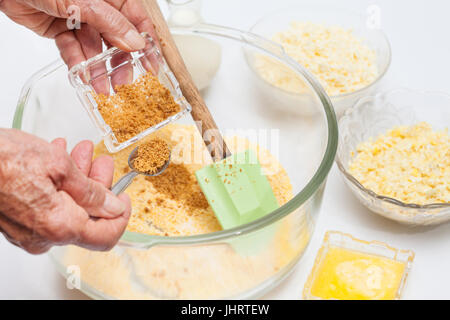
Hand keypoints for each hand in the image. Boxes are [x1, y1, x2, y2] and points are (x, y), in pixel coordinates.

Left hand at [0, 0, 156, 68]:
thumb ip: (111, 22)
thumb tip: (136, 42)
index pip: (137, 20)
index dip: (146, 45)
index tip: (152, 67)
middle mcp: (98, 7)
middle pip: (117, 39)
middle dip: (120, 63)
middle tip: (123, 83)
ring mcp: (79, 19)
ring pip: (94, 49)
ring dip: (97, 69)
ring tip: (101, 88)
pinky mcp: (61, 29)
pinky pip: (73, 50)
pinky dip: (76, 64)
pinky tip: (81, 77)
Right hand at [0, 129, 130, 253]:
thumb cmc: (2, 159)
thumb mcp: (59, 166)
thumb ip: (92, 191)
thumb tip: (113, 206)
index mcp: (60, 226)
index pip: (107, 235)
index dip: (122, 215)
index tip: (125, 195)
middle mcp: (44, 237)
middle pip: (88, 218)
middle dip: (99, 186)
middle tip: (101, 161)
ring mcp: (29, 232)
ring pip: (69, 209)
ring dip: (80, 180)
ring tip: (81, 152)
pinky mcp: (18, 223)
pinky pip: (50, 208)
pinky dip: (61, 185)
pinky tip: (61, 161)